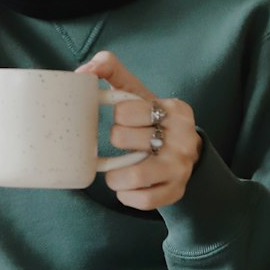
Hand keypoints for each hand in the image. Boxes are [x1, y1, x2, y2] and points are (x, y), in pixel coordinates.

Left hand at [75, 49, 201, 210]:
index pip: (124, 110)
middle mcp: (184, 138)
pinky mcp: (176, 191)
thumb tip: (85, 70)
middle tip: (126, 141)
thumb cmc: (149, 118)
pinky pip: (142, 200)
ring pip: (132, 175)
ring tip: (118, 169)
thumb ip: (110, 69)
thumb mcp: (136, 91)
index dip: (118, 115)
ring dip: (115, 175)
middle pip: (122, 139)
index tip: (127, 118)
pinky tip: (128, 186)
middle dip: (117, 140)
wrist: (181, 151)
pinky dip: (127, 195)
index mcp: (175, 109)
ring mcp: (181, 168)